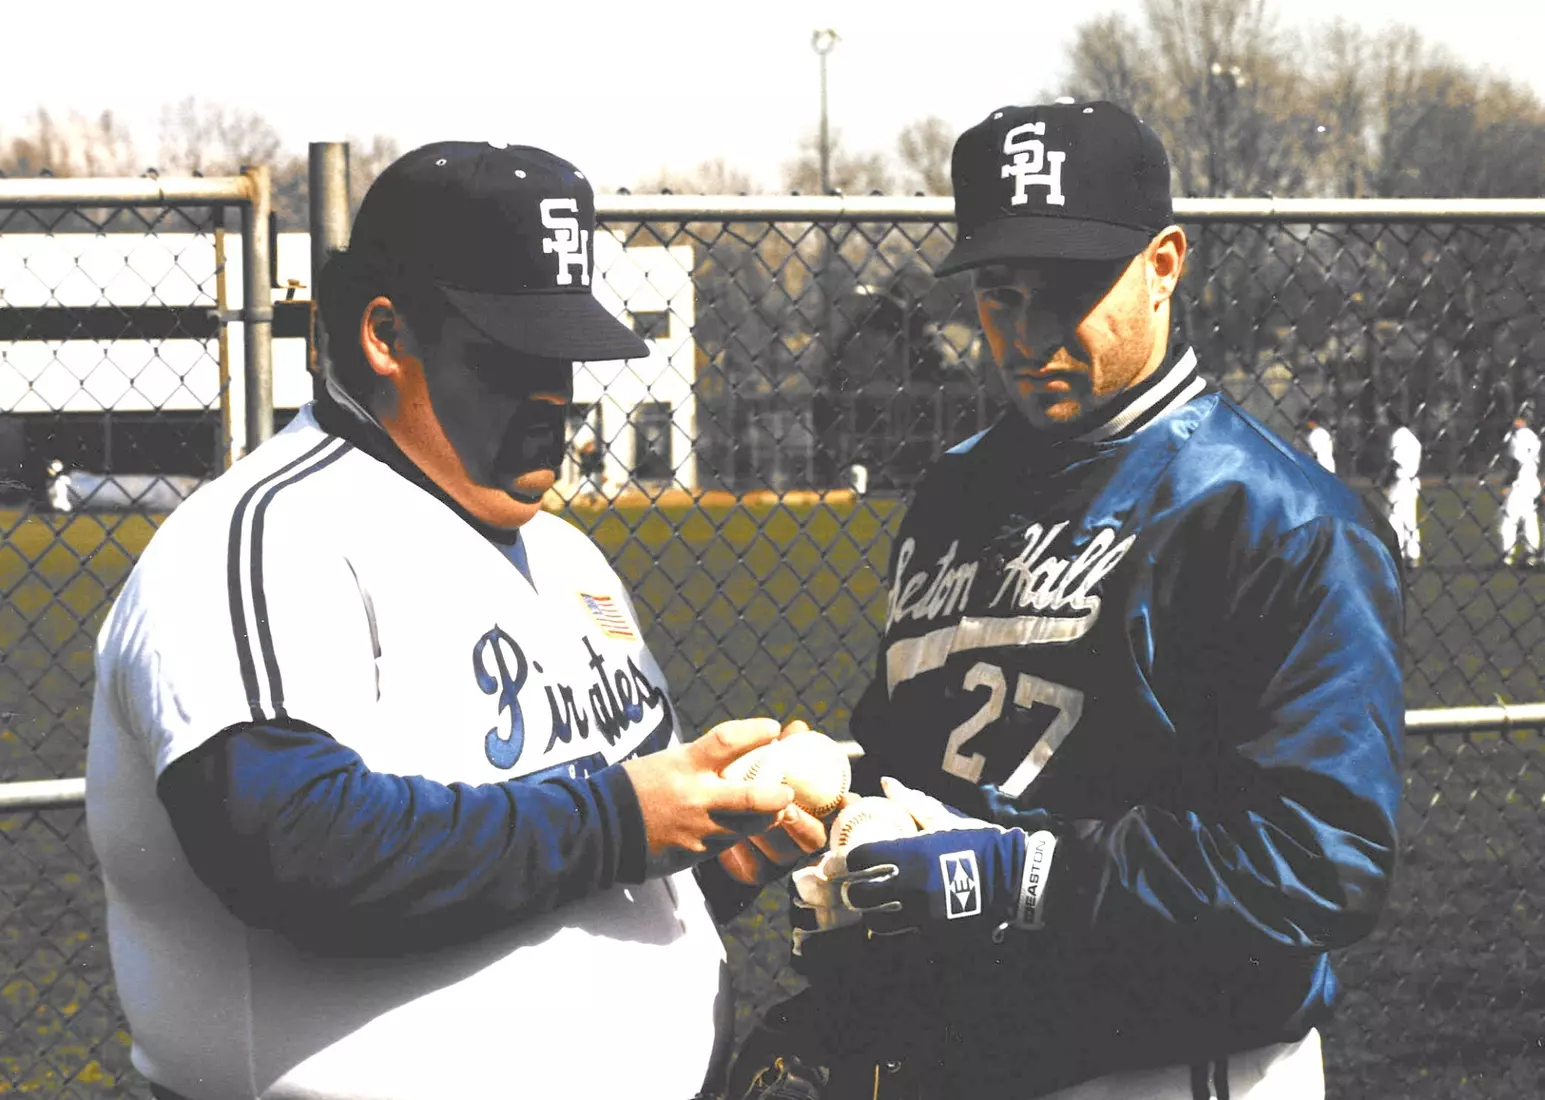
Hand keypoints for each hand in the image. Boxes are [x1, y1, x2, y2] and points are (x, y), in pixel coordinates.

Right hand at [621, 717, 793, 877]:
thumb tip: (736, 757)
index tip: (772, 729)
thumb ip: (701, 762)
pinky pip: (724, 845)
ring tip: (774, 810)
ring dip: (763, 819)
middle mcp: (694, 796)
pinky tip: (740, 827)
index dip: (755, 732)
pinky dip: (736, 834)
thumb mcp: (668, 761)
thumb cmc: (635, 786)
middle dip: (776, 796)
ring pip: (744, 827)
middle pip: (749, 797)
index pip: (728, 741)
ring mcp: (695, 829)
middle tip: (788, 792)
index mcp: (685, 764)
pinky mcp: (693, 854)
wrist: (601, 827)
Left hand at [718, 719, 857, 885]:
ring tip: (748, 817)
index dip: (848, 809)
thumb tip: (797, 729)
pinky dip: (744, 851)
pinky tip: (729, 837)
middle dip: (804, 824)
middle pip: (815, 839)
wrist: (706, 817)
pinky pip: (754, 866)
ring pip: (783, 854)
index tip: (847, 800)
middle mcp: (800, 836)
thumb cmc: (746, 781)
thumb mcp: (762, 762)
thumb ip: (783, 749)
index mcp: (813, 809)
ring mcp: (780, 858)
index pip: (841, 812)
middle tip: (788, 808)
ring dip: (769, 834)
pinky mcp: (754, 873)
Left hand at [834, 822, 1058, 938]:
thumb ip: (911, 802)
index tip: (838, 860)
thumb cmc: (978, 842)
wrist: (1014, 878)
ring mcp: (923, 914)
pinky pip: (902, 934)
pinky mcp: (935, 934)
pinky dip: (894, 926)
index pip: (860, 858)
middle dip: (851, 890)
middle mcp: (913, 886)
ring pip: (876, 921)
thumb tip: (885, 782)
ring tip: (874, 904)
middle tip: (851, 885)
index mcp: (912, 853)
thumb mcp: (945, 820)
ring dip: (870, 912)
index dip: (842, 860)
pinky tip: (897, 916)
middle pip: (860, 895)